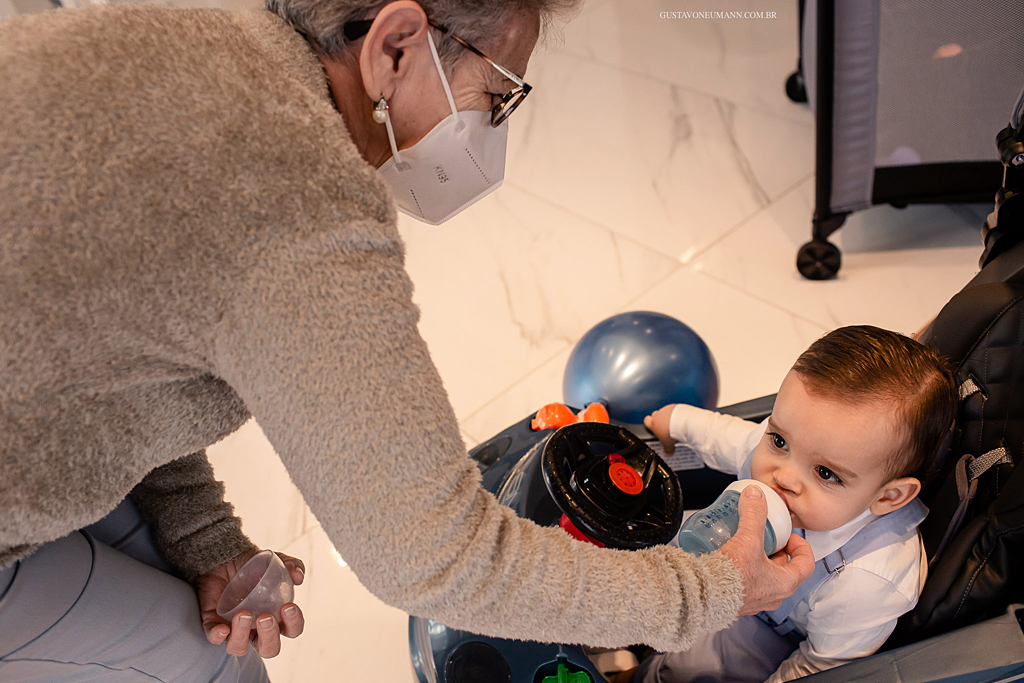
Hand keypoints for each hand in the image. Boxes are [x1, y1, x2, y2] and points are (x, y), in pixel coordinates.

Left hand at [196, 549, 305, 657]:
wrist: (227, 557)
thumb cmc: (255, 566)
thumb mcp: (276, 561)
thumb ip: (291, 565)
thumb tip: (298, 576)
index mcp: (276, 617)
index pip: (291, 630)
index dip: (293, 624)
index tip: (288, 607)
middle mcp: (256, 629)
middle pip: (268, 649)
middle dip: (269, 637)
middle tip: (265, 617)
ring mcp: (234, 629)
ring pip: (238, 648)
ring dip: (242, 635)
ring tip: (243, 614)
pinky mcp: (214, 624)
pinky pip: (214, 638)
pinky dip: (218, 636)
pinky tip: (222, 628)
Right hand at [643, 404, 677, 454]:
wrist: (684, 423)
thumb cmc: (673, 433)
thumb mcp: (668, 445)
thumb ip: (667, 449)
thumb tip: (667, 454)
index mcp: (653, 424)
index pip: (646, 421)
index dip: (649, 424)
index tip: (654, 428)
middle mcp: (658, 415)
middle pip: (654, 415)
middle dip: (659, 420)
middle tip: (665, 427)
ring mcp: (666, 410)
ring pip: (664, 412)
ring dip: (668, 416)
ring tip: (674, 424)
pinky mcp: (675, 406)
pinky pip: (673, 409)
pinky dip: (676, 413)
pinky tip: (680, 419)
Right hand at [718, 485, 814, 615]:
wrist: (705, 596)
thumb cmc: (732, 577)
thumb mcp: (748, 539)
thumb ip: (753, 514)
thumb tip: (756, 495)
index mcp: (785, 583)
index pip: (806, 563)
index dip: (800, 545)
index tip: (788, 535)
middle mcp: (774, 595)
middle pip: (784, 568)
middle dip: (775, 550)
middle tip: (764, 535)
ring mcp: (756, 600)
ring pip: (765, 576)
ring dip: (759, 560)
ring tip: (745, 544)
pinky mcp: (738, 601)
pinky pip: (747, 583)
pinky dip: (743, 570)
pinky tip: (730, 558)